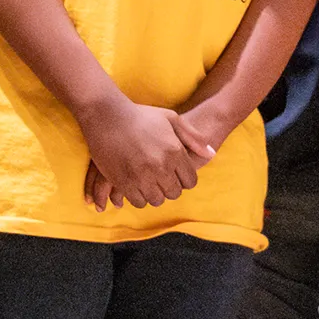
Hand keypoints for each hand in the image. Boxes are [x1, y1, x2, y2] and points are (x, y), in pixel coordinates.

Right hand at [80, 96, 206, 208]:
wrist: (107, 116)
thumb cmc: (141, 116)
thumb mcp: (171, 119)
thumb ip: (193, 137)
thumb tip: (212, 154)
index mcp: (174, 151)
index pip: (190, 181)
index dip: (184, 179)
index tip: (175, 173)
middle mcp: (160, 166)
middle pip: (174, 193)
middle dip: (170, 187)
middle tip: (160, 177)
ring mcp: (142, 176)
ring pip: (157, 200)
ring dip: (154, 193)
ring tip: (148, 181)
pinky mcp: (124, 183)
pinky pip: (138, 202)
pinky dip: (139, 197)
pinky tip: (136, 184)